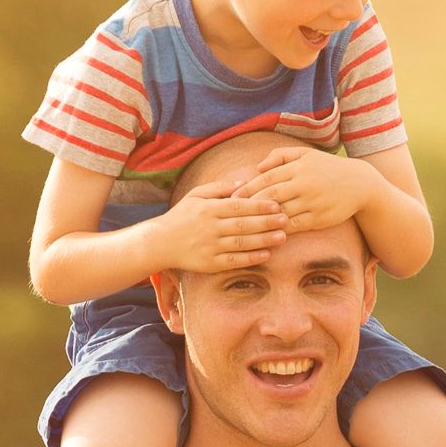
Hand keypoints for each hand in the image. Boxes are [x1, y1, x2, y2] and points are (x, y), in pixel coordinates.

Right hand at [146, 186, 284, 273]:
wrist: (159, 243)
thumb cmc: (181, 216)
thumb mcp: (195, 195)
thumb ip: (219, 187)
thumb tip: (243, 182)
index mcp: (208, 209)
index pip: (238, 206)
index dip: (259, 205)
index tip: (277, 204)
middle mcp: (210, 228)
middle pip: (243, 224)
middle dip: (267, 222)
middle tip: (286, 219)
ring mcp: (210, 247)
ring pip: (241, 243)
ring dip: (264, 240)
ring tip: (282, 237)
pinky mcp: (209, 264)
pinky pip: (234, 261)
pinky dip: (251, 258)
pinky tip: (266, 255)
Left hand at [236, 144, 369, 232]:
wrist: (359, 184)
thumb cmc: (327, 168)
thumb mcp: (306, 155)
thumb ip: (280, 156)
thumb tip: (257, 167)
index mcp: (298, 167)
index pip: (267, 178)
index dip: (248, 188)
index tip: (233, 197)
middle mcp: (304, 184)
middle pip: (270, 196)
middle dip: (250, 205)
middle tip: (234, 214)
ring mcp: (313, 202)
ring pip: (282, 213)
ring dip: (263, 220)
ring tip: (246, 226)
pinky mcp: (320, 217)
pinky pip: (296, 226)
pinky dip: (280, 230)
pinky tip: (267, 233)